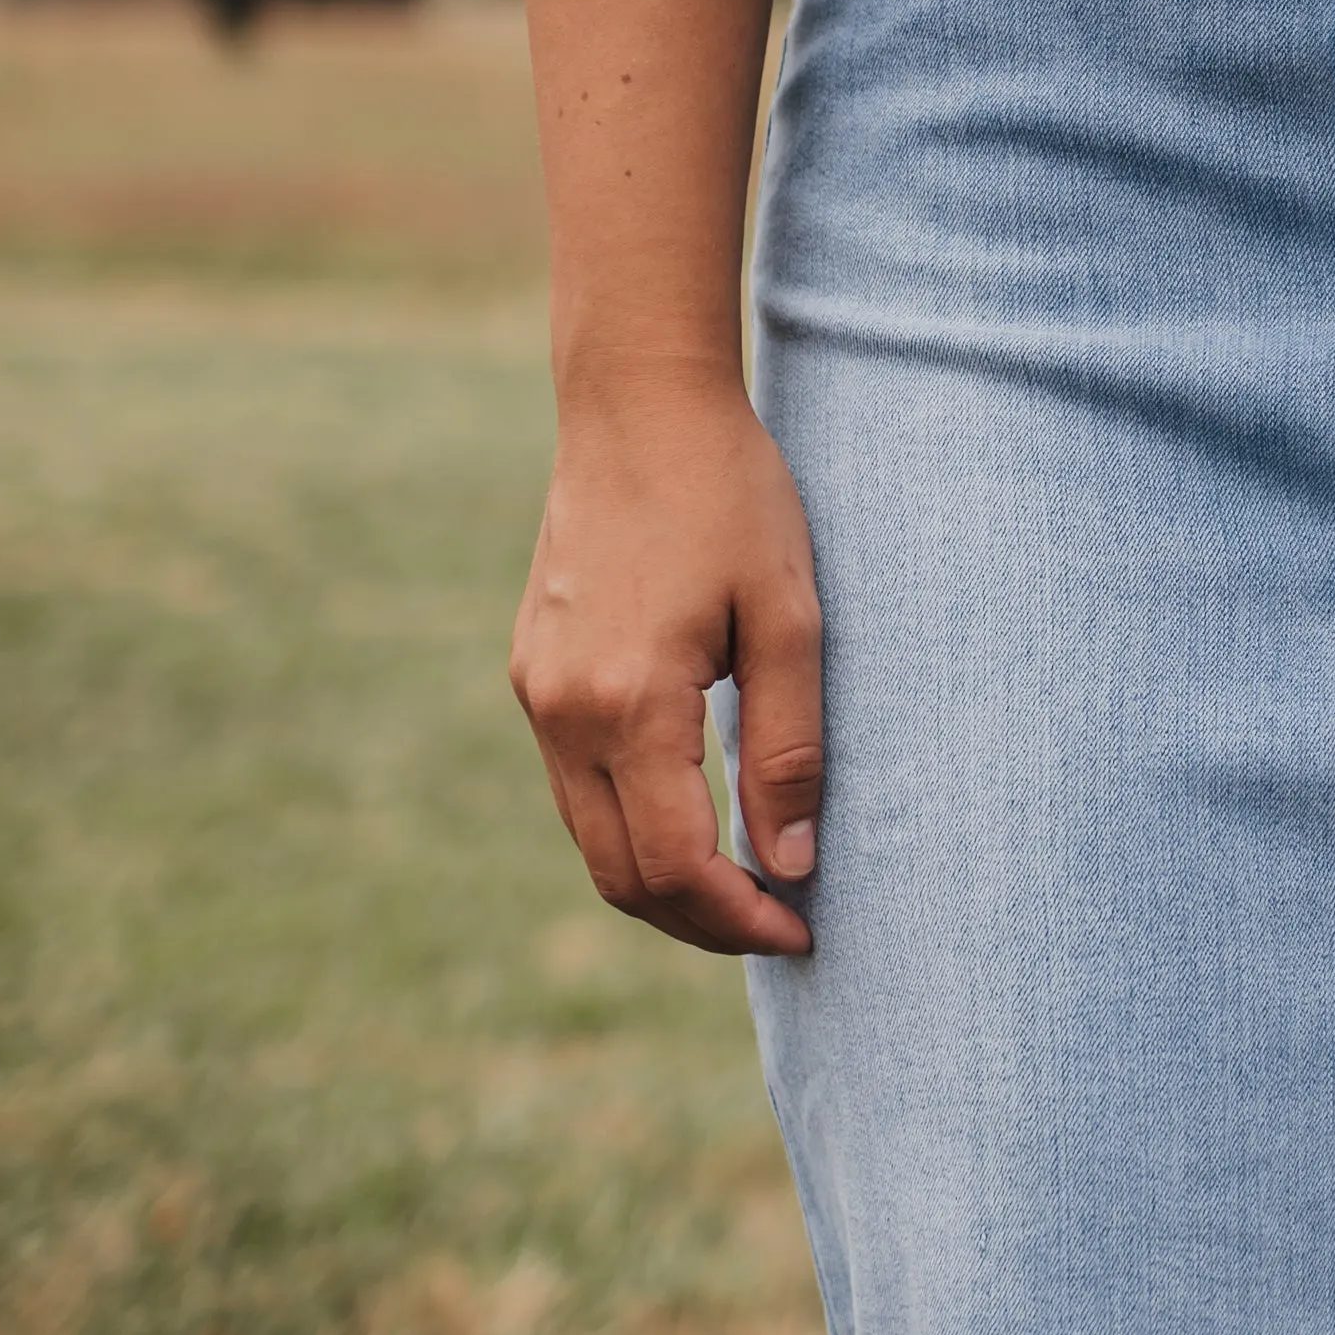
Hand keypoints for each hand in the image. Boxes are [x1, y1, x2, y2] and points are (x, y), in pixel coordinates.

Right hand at [509, 381, 821, 956]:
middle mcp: (563, 711)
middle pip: (621, 874)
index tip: (803, 929)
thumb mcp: (790, 615)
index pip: (676, 864)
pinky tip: (695, 814)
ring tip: (746, 883)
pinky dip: (631, 825)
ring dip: (663, 881)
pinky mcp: (532, 673)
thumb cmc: (731, 495)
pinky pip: (575, 786)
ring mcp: (536, 694)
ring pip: (590, 838)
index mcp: (629, 702)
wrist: (637, 405)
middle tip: (780, 922)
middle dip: (701, 920)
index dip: (740, 917)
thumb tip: (794, 863)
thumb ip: (790, 746)